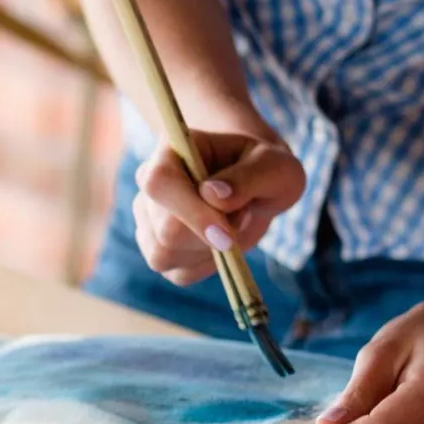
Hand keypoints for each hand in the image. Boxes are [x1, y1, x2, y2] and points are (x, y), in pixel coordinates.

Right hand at [133, 130, 304, 284]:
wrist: (253, 181)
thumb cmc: (263, 167)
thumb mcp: (276, 165)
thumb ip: (249, 176)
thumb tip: (213, 196)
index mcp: (173, 150)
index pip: (159, 183)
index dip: (189, 212)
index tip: (227, 236)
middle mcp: (150, 184)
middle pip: (165, 230)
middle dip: (211, 238)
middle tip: (242, 216)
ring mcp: (148, 218)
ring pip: (166, 255)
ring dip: (209, 252)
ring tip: (230, 226)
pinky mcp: (158, 249)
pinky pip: (179, 273)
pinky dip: (207, 266)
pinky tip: (220, 243)